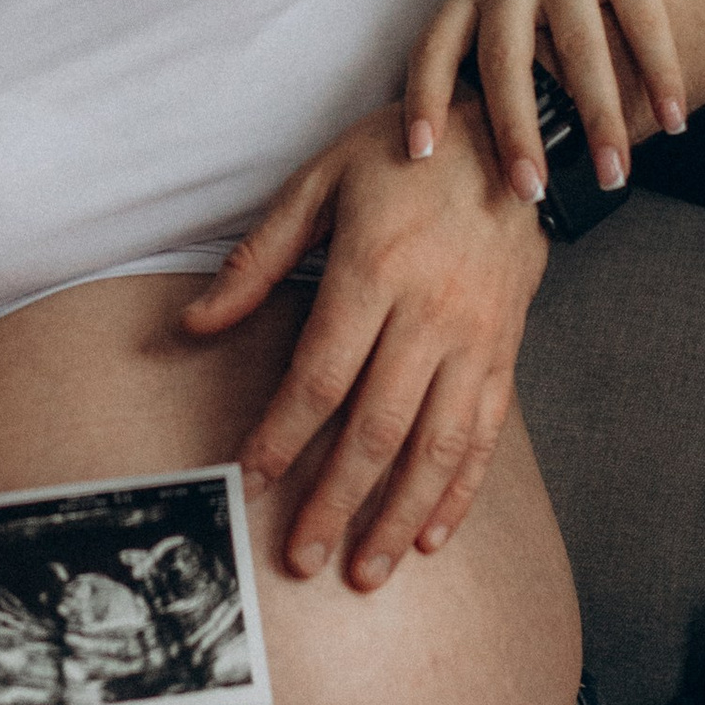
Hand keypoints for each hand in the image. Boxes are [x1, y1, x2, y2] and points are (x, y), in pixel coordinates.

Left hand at [181, 98, 545, 587]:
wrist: (510, 135)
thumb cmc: (400, 154)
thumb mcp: (319, 183)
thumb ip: (257, 259)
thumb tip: (194, 324)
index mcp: (375, 271)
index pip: (321, 375)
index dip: (284, 435)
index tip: (254, 479)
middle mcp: (430, 314)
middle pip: (377, 427)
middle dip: (336, 500)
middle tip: (304, 556)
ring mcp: (476, 339)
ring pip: (437, 446)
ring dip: (398, 515)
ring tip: (365, 569)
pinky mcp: (506, 351)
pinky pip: (483, 434)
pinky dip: (459, 491)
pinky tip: (430, 535)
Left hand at [405, 0, 684, 209]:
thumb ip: (498, 41)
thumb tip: (497, 137)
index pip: (433, 48)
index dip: (422, 101)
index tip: (419, 154)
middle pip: (505, 61)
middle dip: (516, 133)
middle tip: (530, 192)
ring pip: (579, 49)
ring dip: (599, 118)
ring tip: (614, 172)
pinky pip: (642, 18)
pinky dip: (661, 73)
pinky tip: (673, 117)